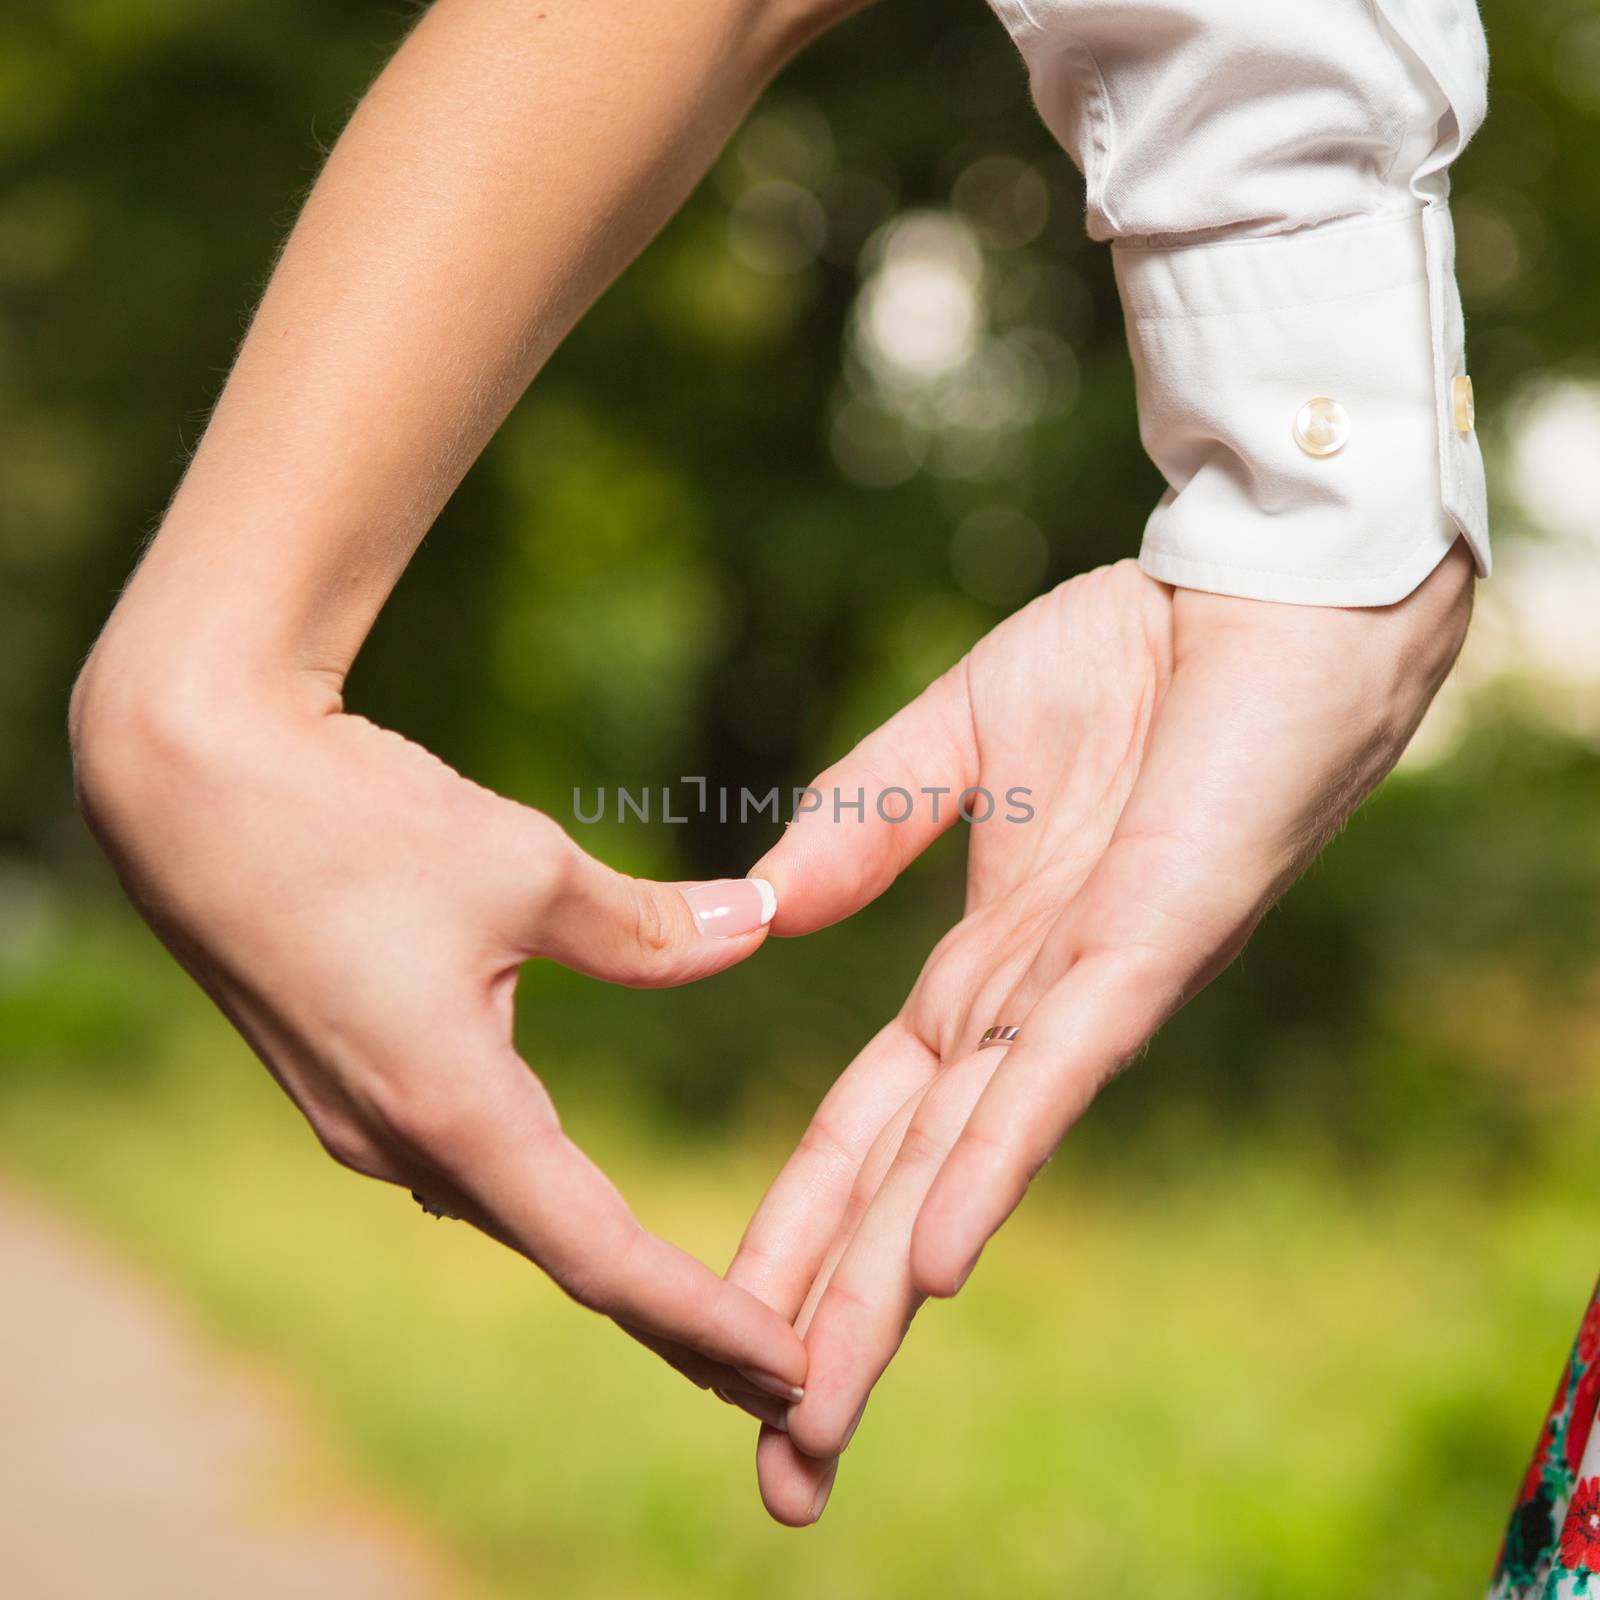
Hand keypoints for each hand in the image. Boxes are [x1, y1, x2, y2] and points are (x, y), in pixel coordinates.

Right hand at [69, 662, 805, 1426]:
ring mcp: (357, 1118)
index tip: (792, 1375)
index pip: (601, 1253)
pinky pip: (457, 1158)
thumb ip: (648, 926)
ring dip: (598, 1251)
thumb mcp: (525, 868)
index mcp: (450, 1107)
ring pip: (506, 1204)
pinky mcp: (341, 1080)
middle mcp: (396, 1141)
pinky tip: (567, 1190)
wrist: (189, 778)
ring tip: (689, 1302)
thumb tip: (758, 926)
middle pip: (559, 1249)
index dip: (702, 1318)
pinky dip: (536, 1189)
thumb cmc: (354, 819)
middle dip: (670, 1314)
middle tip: (777, 1371)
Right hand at [727, 546, 1473, 1520]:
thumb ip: (865, 816)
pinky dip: (993, 1166)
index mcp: (987, 967)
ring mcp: (1091, 988)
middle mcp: (1031, 1009)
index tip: (733, 1328)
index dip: (801, 1229)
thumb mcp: (956, 734)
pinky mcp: (1152, 941)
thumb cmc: (1132, 655)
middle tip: (777, 1477)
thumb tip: (766, 913)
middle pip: (908, 1190)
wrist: (1265, 587)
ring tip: (818, 1421)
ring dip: (890, 1300)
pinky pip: (1061, 1069)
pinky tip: (934, 1263)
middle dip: (835, 1329)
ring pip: (969, 1167)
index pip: (871, 1124)